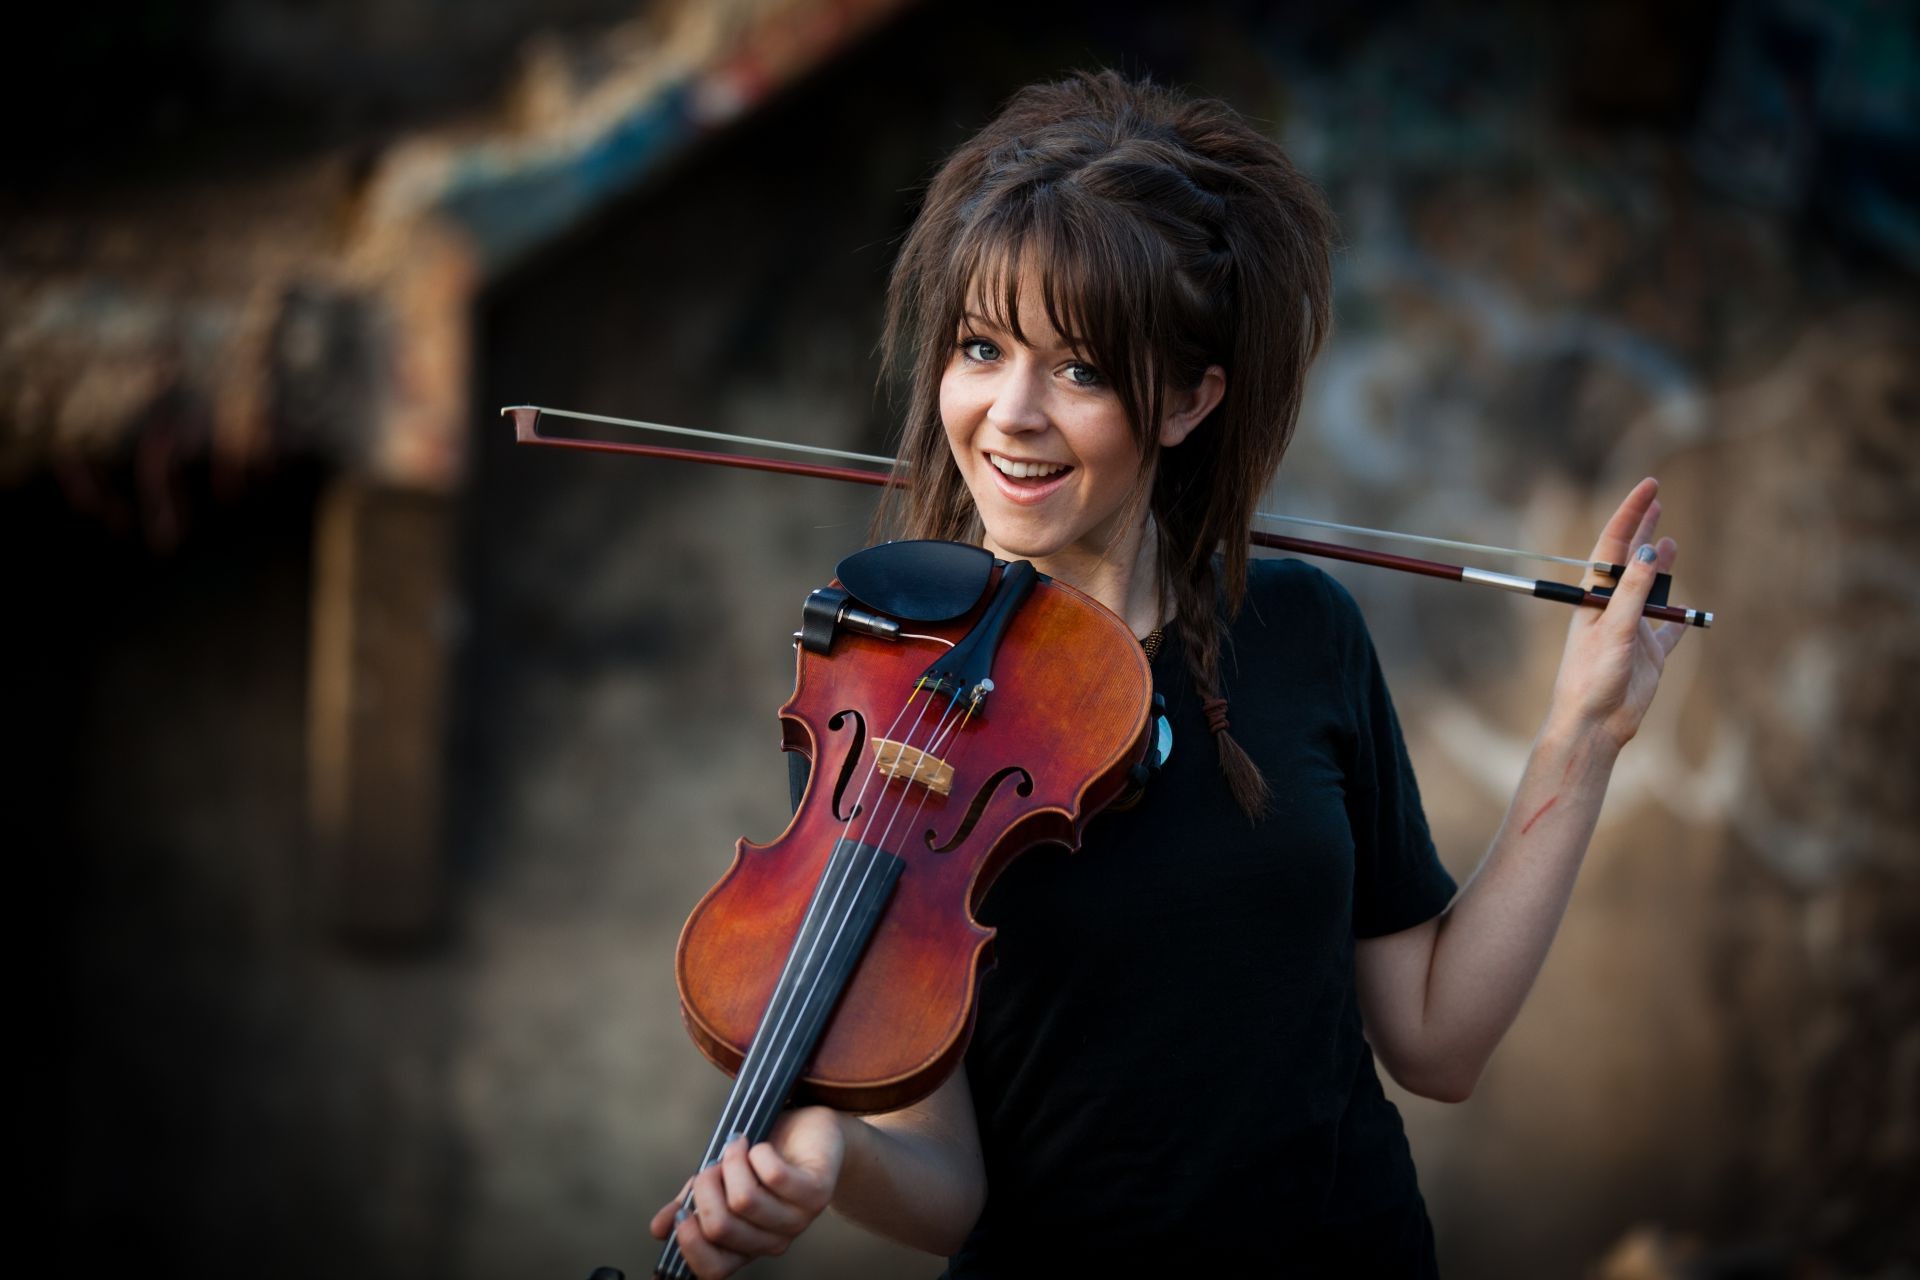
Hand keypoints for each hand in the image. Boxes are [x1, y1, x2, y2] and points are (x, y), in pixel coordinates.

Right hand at [648, 1107, 845, 1278]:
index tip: (683, 1210)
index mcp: (745, 1246)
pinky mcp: (816, 1194)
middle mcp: (771, 1242)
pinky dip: (757, 1153)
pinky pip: (774, 1176)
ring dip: (731, 1163)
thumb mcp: (720, 1182)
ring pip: (745, 1199)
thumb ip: (691, 1204)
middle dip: (705, 1187)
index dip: (690, 1242)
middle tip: (713, 1165)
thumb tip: (658, 1229)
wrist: (811, 1133)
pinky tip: (761, 1146)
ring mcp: (796, 1221)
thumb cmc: (762, 1160)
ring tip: (737, 1146)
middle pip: (720, 1227)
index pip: (713, 1270)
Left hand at [1546, 477, 1686, 751]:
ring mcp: (1633, 630)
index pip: (1614, 545)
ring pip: (1652, 590)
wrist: (1594, 725)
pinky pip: (1669, 631)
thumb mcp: (1614, 630)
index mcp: (1596, 597)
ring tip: (1671, 543)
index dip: (1630, 513)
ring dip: (1661, 567)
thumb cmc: (1592, 678)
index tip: (1649, 486)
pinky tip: (1687, 610)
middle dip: (1642, 529)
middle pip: (1631, 560)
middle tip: (1655, 499)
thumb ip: (1633, 592)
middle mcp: (1614, 608)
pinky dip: (1679, 619)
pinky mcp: (1650, 655)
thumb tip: (1649, 552)